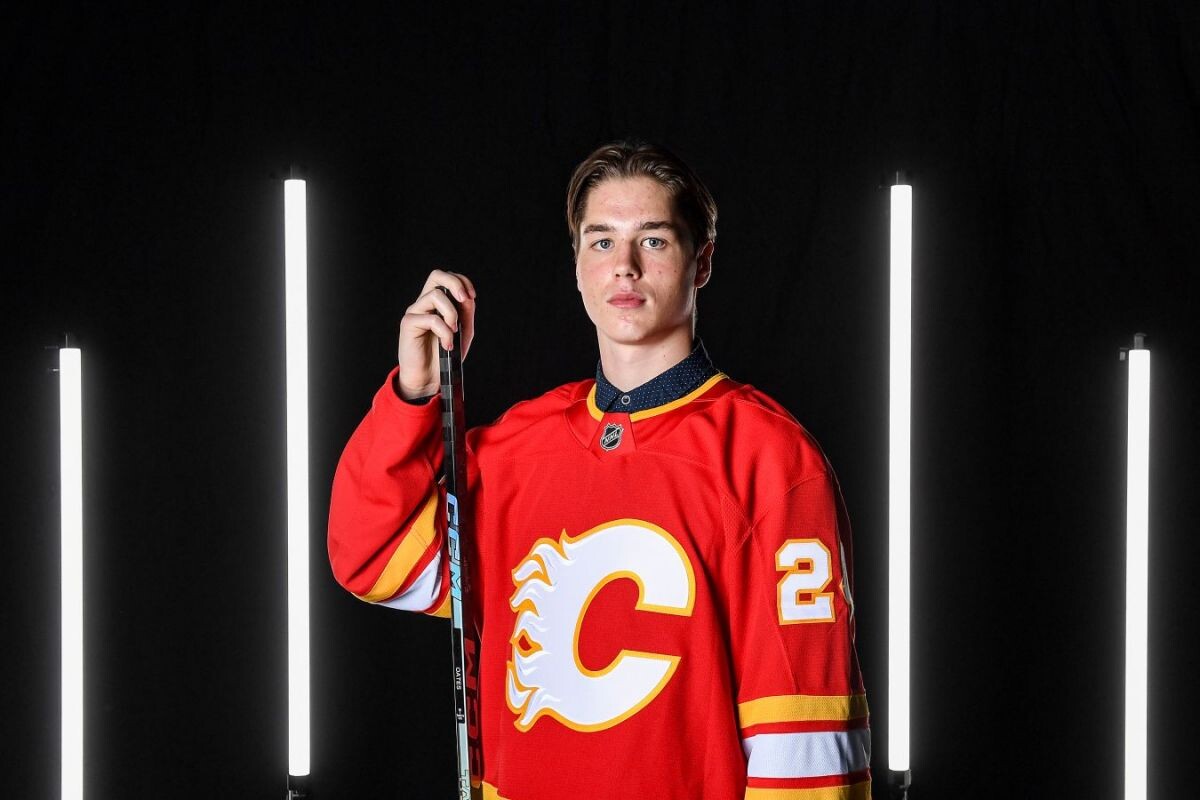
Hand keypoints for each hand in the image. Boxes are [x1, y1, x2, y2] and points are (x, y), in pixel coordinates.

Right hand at [396, 270, 476, 399]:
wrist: (429, 378)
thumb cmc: (444, 355)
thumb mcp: (462, 332)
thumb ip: (465, 313)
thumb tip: (468, 297)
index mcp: (436, 303)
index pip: (445, 278)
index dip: (461, 281)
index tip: (472, 296)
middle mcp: (424, 303)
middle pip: (436, 275)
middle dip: (455, 284)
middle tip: (464, 299)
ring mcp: (415, 312)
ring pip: (436, 295)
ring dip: (452, 314)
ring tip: (454, 332)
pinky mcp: (408, 323)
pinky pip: (432, 319)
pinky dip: (445, 332)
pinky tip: (447, 345)